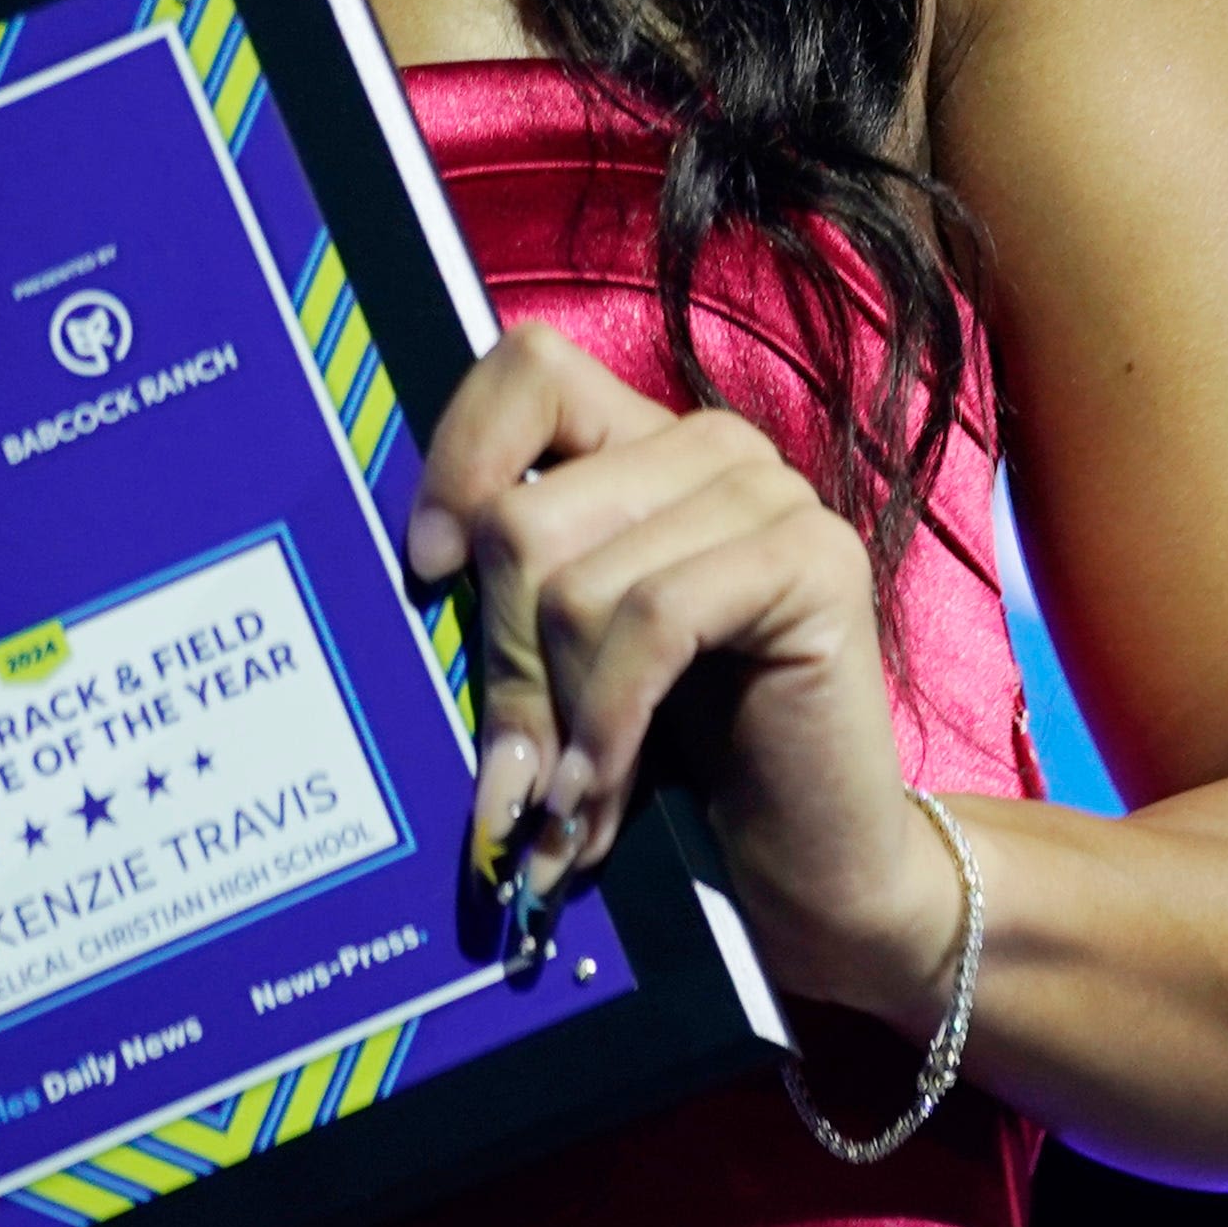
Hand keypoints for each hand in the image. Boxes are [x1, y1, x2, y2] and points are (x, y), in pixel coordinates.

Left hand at [405, 323, 968, 1034]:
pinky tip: (596, 800)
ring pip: (580, 583)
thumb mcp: (569, 662)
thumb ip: (509, 603)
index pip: (528, 367)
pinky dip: (608, 723)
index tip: (429, 571)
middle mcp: (711, 447)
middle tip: (506, 782)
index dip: (460, 456)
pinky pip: (655, 622)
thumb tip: (412, 585)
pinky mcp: (815, 559)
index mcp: (643, 443)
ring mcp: (772, 493)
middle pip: (525, 516)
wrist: (812, 858)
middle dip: (503, 667)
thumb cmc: (679, 761)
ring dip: (555, 722)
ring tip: (560, 812)